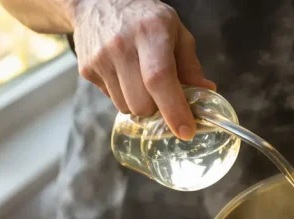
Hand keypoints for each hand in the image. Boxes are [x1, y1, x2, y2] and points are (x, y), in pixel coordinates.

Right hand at [66, 0, 214, 138]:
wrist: (97, 2)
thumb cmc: (145, 19)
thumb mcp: (175, 32)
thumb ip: (191, 65)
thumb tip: (206, 92)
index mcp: (150, 33)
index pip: (160, 78)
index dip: (174, 109)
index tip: (186, 131)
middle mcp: (121, 45)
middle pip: (142, 103)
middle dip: (158, 109)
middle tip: (164, 95)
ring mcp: (100, 58)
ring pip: (126, 108)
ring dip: (140, 103)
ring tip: (141, 80)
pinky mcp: (86, 69)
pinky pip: (112, 100)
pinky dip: (124, 96)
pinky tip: (125, 74)